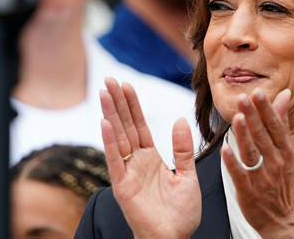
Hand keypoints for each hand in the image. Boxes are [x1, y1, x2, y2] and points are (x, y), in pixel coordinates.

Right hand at [99, 78, 200, 238]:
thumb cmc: (180, 214)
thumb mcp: (188, 176)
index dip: (133, 106)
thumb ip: (182, 149)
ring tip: (105, 93)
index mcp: (151, 158)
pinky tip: (105, 123)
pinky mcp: (123, 187)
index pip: (139, 126)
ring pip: (118, 138)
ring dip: (111, 115)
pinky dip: (110, 142)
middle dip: (118, 103)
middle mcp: (136, 163)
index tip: (126, 85)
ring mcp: (128, 173)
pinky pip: (116, 160)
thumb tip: (179, 120)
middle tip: (109, 80)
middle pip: (125, 126)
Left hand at [221, 88, 293, 238]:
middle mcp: (276, 163)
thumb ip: (282, 122)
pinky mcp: (249, 192)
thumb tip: (284, 94)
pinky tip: (225, 150)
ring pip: (252, 153)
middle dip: (254, 116)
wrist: (284, 219)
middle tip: (244, 97)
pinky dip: (233, 163)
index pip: (276, 127)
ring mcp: (262, 178)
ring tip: (236, 117)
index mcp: (285, 152)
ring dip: (244, 135)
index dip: (267, 110)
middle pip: (263, 136)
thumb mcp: (288, 151)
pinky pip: (240, 175)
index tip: (258, 93)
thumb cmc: (283, 181)